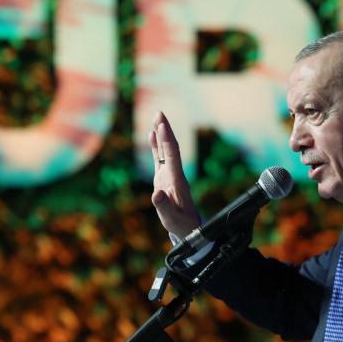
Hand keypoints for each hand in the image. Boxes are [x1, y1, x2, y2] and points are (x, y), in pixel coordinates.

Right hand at [147, 111, 202, 238]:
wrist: (189, 228)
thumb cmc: (181, 225)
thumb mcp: (172, 218)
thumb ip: (164, 206)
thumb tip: (156, 194)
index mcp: (177, 181)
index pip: (173, 155)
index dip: (167, 140)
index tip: (162, 125)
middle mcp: (175, 174)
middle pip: (170, 148)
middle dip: (166, 130)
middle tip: (160, 113)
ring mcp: (170, 175)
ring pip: (166, 151)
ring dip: (161, 134)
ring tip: (157, 118)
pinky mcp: (165, 179)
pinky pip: (160, 159)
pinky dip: (156, 146)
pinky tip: (152, 135)